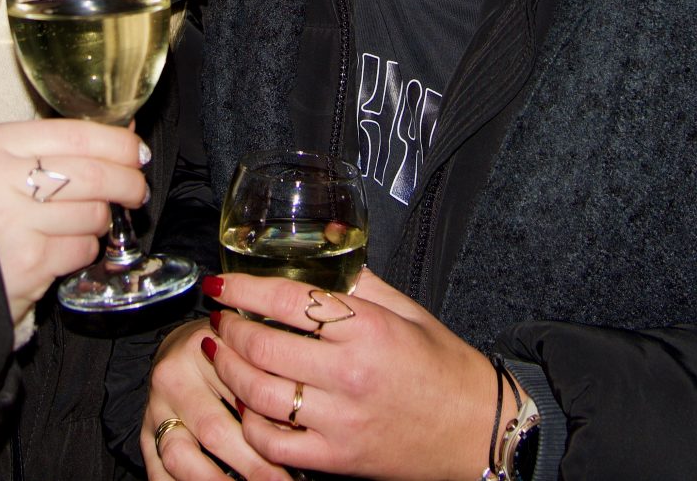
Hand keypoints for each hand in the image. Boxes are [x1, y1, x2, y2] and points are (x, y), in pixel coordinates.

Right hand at [0, 119, 147, 326]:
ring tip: (87, 222)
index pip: (75, 134)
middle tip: (136, 190)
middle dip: (126, 182)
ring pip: (92, 212)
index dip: (116, 143)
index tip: (137, 152)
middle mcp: (0, 179)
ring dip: (101, 220)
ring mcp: (14, 222)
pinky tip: (66, 247)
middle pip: (91, 174)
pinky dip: (85, 248)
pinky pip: (81, 248)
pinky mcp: (28, 262)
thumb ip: (53, 151)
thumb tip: (124, 138)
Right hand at [144, 319, 288, 480]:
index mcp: (202, 348)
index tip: (296, 453)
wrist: (180, 344)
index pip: (240, 392)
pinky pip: (157, 469)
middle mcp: (173, 377)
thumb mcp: (247, 346)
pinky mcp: (145, 433)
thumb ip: (267, 376)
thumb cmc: (226, 347)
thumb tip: (297, 428)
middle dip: (252, 465)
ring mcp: (155, 408)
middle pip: (214, 429)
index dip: (271, 428)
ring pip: (180, 455)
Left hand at [200, 269, 499, 480]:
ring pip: (258, 395)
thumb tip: (329, 238)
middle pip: (263, 347)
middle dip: (228, 329)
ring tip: (221, 355)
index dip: (243, 289)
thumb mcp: (408, 312)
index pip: (287, 300)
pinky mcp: (337, 459)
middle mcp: (351, 374)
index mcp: (368, 329)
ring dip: (229, 372)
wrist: (477, 430)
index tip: (220, 284)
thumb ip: (361, 280)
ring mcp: (341, 421)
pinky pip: (274, 444)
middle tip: (218, 319)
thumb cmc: (444, 367)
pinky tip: (246, 405)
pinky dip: (250, 424)